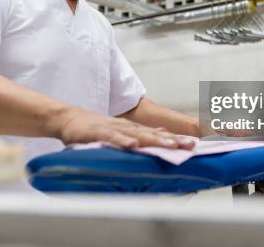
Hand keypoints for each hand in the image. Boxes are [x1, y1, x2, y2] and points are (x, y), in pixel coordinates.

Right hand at [58, 108, 195, 149]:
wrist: (70, 118)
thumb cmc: (96, 128)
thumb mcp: (122, 132)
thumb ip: (141, 134)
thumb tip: (164, 134)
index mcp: (133, 129)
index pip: (158, 134)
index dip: (176, 139)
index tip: (194, 145)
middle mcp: (127, 128)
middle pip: (152, 134)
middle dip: (172, 140)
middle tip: (189, 145)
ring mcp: (113, 129)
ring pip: (136, 134)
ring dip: (154, 139)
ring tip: (169, 144)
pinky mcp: (97, 132)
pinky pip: (111, 137)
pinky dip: (123, 141)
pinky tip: (132, 145)